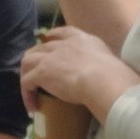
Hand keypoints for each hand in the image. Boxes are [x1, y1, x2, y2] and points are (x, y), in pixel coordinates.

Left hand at [19, 27, 138, 119]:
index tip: (47, 40)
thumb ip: (99, 63)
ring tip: (29, 91)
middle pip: (40, 47)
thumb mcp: (107, 61)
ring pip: (28, 62)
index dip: (52, 36)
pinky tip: (33, 106)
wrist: (103, 80)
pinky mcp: (42, 72)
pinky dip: (26, 94)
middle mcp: (63, 45)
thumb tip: (102, 76)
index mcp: (82, 39)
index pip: (63, 32)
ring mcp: (50, 57)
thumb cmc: (112, 75)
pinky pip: (26, 82)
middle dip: (35, 59)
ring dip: (26, 75)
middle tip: (34, 73)